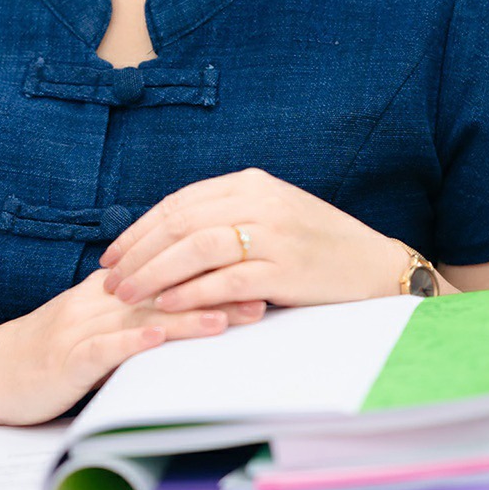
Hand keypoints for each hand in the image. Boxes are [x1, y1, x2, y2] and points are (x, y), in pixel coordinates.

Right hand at [0, 267, 265, 425]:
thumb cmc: (42, 357)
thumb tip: (188, 313)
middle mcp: (96, 303)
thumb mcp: (92, 329)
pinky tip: (159, 339)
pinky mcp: (63, 361)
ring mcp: (78, 329)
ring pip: (140, 316)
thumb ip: (134, 317)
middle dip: (217, 292)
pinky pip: (101, 349)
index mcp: (106, 292)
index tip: (255, 275)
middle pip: (164, 291)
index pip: (166, 275)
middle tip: (265, 294)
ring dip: (188, 316)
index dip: (212, 273)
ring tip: (232, 317)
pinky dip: (131, 343)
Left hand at [100, 168, 410, 315]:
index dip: (140, 229)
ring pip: (196, 248)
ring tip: (128, 295)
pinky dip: (192, 292)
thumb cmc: (319, 248)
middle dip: (138, 253)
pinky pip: (226, 279)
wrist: (379, 268)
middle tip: (109, 279)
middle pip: (181, 223)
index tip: (113, 254)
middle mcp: (260, 201)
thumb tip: (167, 237)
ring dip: (155, 273)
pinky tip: (168, 306)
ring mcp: (275, 233)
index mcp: (252, 183)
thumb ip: (227, 217)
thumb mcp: (272, 216)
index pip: (180, 202)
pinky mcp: (287, 268)